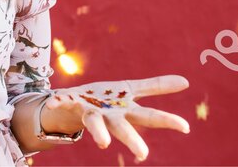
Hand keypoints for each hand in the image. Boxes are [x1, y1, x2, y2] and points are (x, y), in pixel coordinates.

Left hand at [40, 74, 190, 161]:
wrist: (76, 105)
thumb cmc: (108, 101)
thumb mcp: (131, 90)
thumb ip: (156, 87)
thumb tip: (187, 81)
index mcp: (125, 111)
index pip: (149, 116)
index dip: (167, 120)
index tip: (185, 127)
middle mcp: (108, 116)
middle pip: (122, 128)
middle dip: (131, 140)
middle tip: (143, 156)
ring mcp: (89, 111)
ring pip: (94, 123)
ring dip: (98, 133)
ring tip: (103, 144)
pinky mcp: (70, 102)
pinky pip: (62, 101)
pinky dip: (56, 101)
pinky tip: (51, 102)